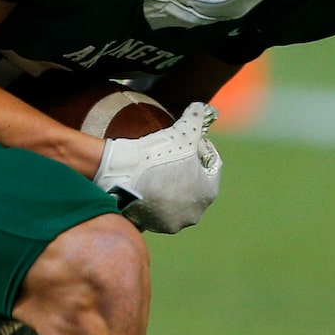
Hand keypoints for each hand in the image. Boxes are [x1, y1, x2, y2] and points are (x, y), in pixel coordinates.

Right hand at [92, 102, 221, 233]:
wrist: (123, 173)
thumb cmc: (158, 153)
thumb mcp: (184, 129)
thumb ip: (197, 117)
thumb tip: (202, 108)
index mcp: (208, 193)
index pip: (211, 166)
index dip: (200, 149)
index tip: (187, 140)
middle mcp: (194, 213)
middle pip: (194, 186)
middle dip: (186, 170)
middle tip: (171, 153)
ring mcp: (171, 222)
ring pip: (174, 200)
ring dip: (169, 187)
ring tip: (156, 168)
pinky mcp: (150, 226)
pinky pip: (153, 209)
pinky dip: (150, 199)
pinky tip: (142, 183)